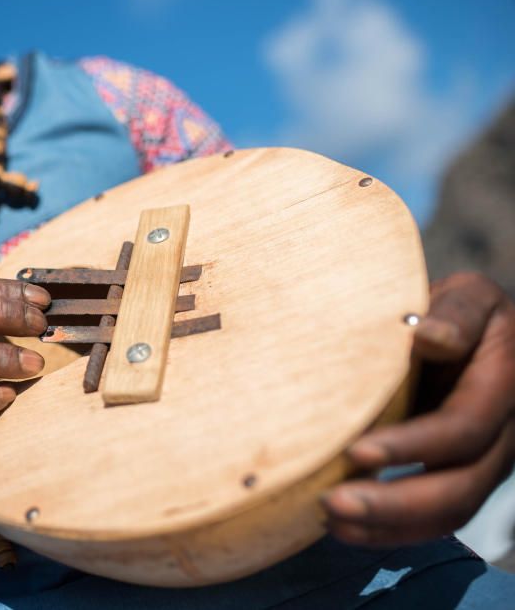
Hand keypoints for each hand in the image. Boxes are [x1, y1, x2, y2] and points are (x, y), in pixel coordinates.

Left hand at [323, 272, 514, 546]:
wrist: (468, 331)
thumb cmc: (458, 309)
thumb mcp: (466, 296)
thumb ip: (455, 314)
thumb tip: (428, 334)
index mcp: (505, 386)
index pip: (463, 429)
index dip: (412, 446)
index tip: (355, 451)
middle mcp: (505, 434)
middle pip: (459, 488)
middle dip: (395, 504)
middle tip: (331, 503)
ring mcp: (487, 462)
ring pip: (449, 514)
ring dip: (388, 526)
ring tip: (328, 520)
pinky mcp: (463, 477)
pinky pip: (435, 519)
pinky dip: (391, 530)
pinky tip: (343, 528)